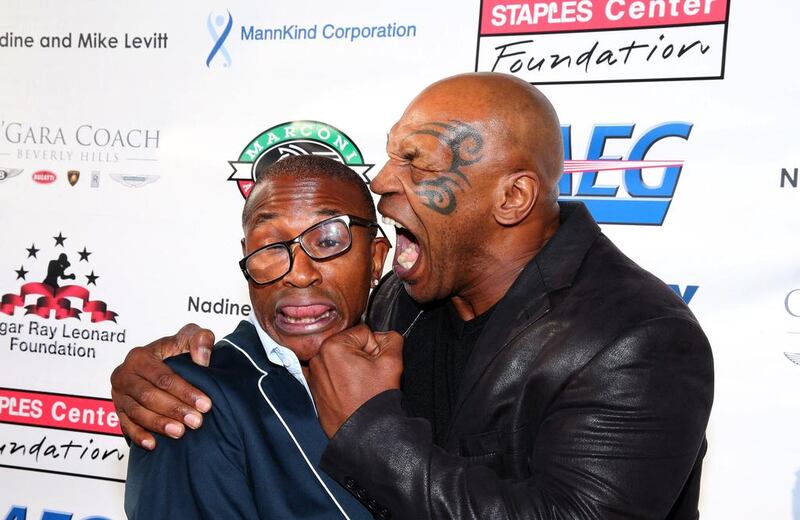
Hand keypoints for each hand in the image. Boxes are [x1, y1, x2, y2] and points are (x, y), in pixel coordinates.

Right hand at [110, 323, 214, 449]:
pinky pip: (126, 425)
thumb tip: (202, 359)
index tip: (205, 404)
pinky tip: (153, 444)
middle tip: (196, 421)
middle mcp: (125, 374)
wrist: (165, 361)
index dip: (185, 391)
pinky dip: (138, 435)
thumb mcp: (189, 337)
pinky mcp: (118, 409)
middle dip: (174, 410)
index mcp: (140, 356)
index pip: (163, 377)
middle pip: (149, 396)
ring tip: (180, 432)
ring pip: (138, 412)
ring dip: (159, 424)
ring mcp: (119, 393)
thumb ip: (200, 339)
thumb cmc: (177, 349)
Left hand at [307, 324, 402, 437]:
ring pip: (341, 359)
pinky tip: (349, 391)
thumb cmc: (373, 403)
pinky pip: (331, 373)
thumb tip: (386, 336)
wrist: (363, 434)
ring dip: (352, 368)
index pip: (363, 333)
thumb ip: (392, 339)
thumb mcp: (392, 363)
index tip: (375, 365)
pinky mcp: (313, 387)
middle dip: (362, 357)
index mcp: (332, 346)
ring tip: (360, 386)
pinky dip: (340, 379)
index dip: (375, 348)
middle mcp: (318, 358)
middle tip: (369, 377)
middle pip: (350, 344)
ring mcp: (313, 374)